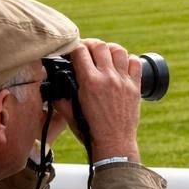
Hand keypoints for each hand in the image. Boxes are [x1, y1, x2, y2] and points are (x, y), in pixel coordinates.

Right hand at [69, 39, 141, 161]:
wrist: (114, 143)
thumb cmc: (90, 130)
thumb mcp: (68, 113)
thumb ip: (60, 97)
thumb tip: (53, 87)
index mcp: (89, 82)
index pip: (80, 51)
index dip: (74, 47)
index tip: (72, 51)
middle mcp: (107, 78)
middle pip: (99, 46)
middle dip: (90, 44)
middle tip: (87, 49)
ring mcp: (123, 81)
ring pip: (119, 50)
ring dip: (109, 49)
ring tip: (105, 54)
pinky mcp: (135, 87)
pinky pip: (136, 63)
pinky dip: (129, 59)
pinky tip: (122, 64)